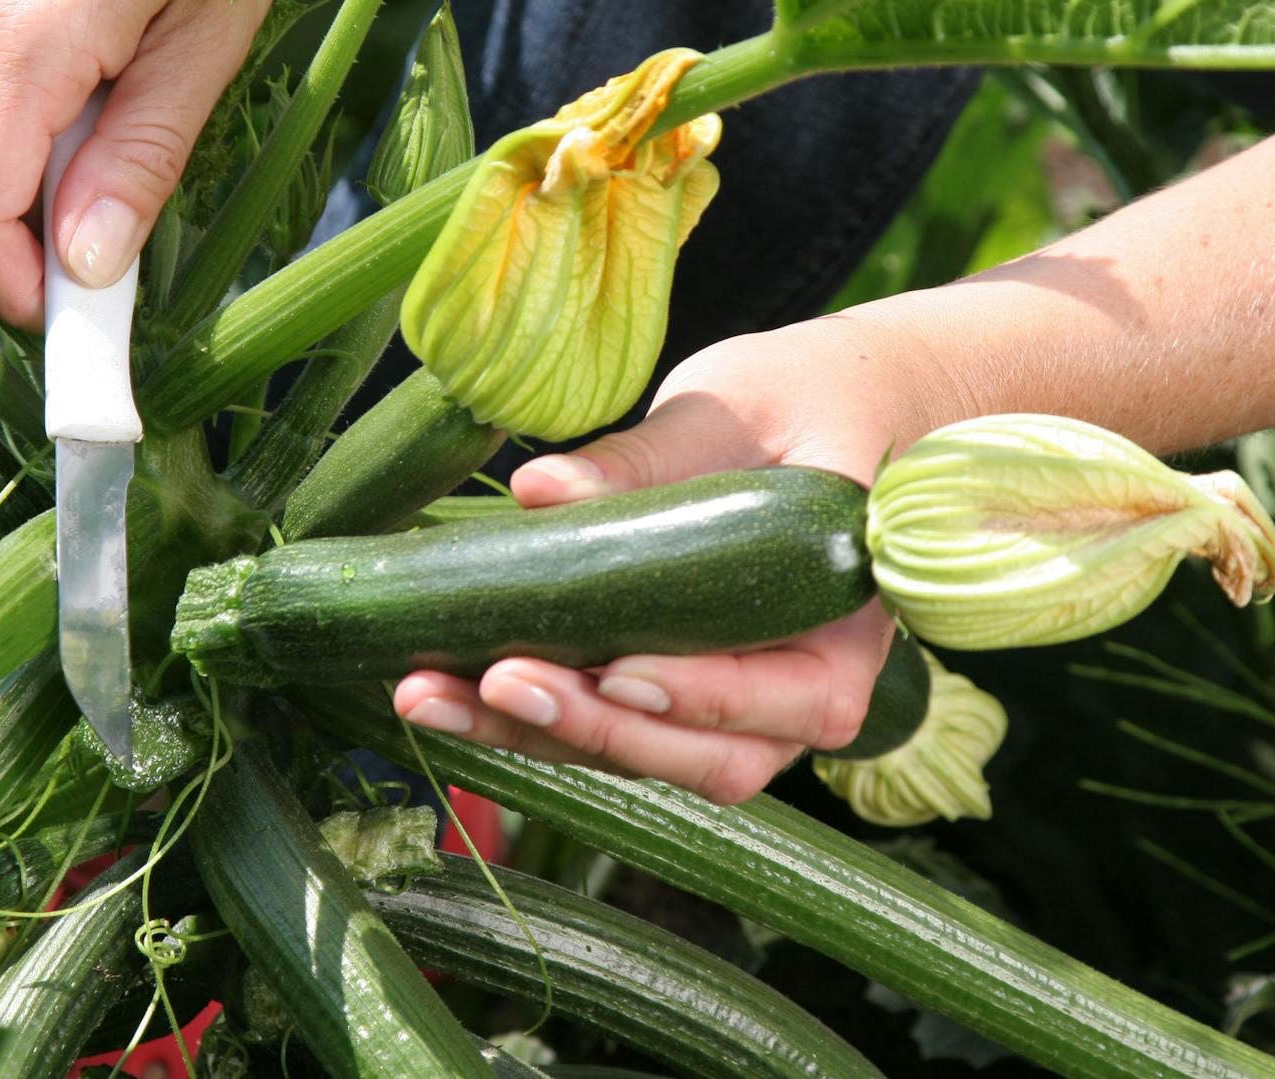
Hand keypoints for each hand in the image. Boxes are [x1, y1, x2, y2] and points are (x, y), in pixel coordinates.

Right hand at [0, 0, 269, 327]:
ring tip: (125, 78)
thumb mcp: (204, 37)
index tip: (81, 326)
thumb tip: (87, 270)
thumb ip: (142, 156)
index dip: (21, 288)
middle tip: (136, 181)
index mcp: (15, 48)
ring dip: (52, 152)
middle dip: (55, 214)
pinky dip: (39, 106)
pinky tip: (93, 55)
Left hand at [392, 314, 947, 802]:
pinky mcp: (671, 697)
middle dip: (594, 730)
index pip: (788, 695)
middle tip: (496, 683)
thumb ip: (647, 460)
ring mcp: (736, 709)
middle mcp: (802, 693)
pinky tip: (440, 685)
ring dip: (532, 735)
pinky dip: (522, 718)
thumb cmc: (804, 401)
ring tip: (425, 694)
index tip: (616, 671)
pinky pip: (603, 728)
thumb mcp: (734, 412)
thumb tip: (538, 490)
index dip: (700, 697)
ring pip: (641, 759)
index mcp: (849, 628)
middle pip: (708, 758)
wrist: (826, 411)